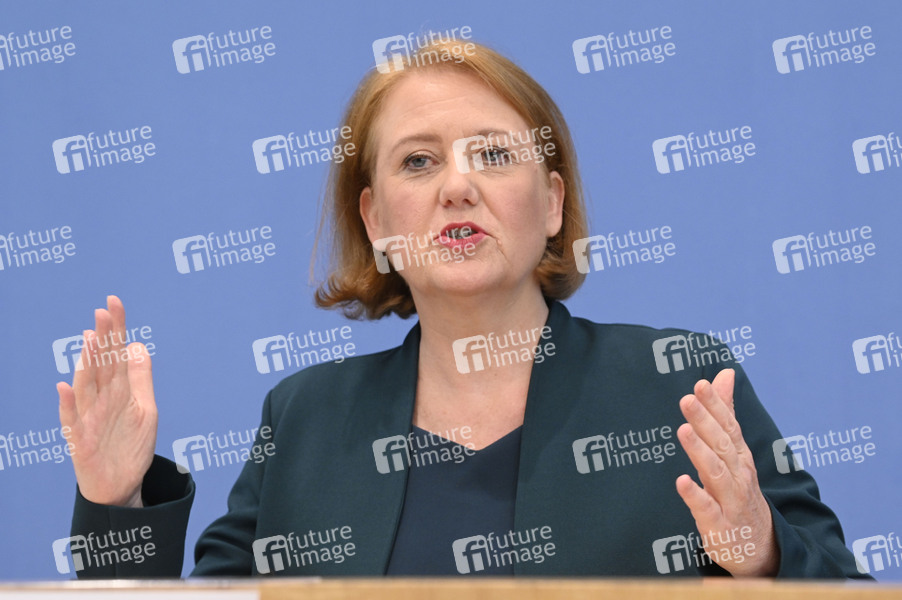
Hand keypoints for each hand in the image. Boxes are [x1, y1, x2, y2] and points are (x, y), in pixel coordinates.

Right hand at [56, 295, 157, 506]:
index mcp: (116, 391)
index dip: (115, 329)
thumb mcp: (145, 409)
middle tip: (103, 312)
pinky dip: (68, 405)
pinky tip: (65, 387)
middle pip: (101, 365)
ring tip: (90, 340)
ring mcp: (89, 419)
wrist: (122, 486)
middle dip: (102, 340)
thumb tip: (137, 345)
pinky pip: (72, 421)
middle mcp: (100, 401)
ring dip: (86, 364)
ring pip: (86, 387)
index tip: (114, 302)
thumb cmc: (130, 446)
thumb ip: (140, 378)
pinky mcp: (81, 441)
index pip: (115, 354)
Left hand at [675, 368, 778, 575]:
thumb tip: (723, 373)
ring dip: (700, 451)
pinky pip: (707, 509)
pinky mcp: (719, 525)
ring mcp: (730, 500)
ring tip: (683, 431)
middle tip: (687, 399)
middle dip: (705, 421)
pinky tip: (681, 481)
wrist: (759, 546)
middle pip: (722, 445)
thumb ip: (725, 412)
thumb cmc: (739, 491)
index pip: (729, 426)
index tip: (700, 384)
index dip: (715, 405)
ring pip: (716, 473)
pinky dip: (695, 495)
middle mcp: (738, 475)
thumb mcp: (734, 452)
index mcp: (739, 456)